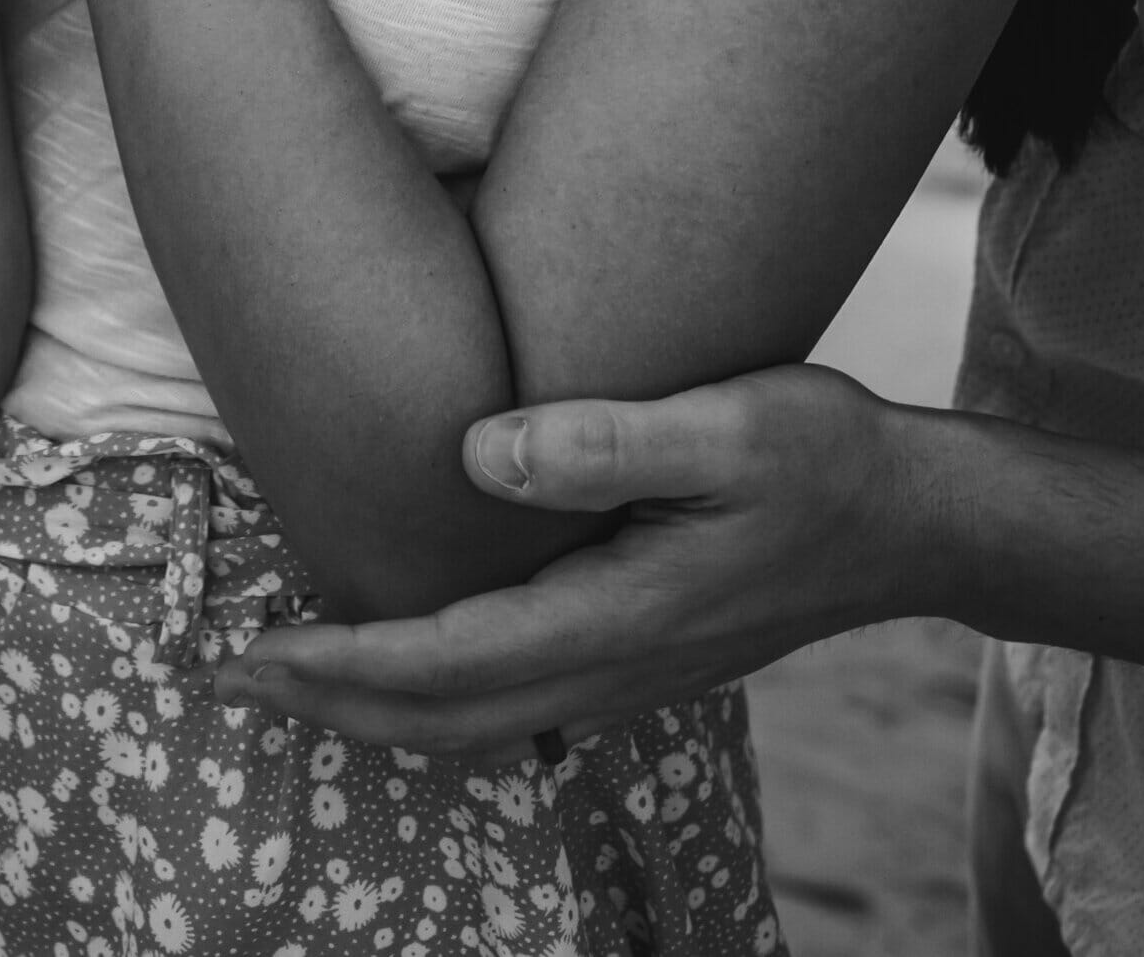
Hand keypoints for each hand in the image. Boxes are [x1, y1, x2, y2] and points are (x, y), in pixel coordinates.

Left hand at [218, 367, 924, 744]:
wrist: (917, 523)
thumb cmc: (824, 456)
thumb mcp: (727, 422)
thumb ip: (605, 439)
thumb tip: (475, 455)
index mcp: (616, 615)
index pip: (444, 660)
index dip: (337, 663)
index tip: (247, 654)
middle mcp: (612, 665)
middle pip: (442, 717)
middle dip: (328, 703)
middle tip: (226, 677)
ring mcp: (629, 673)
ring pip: (477, 721)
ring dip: (377, 707)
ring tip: (293, 677)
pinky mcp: (642, 655)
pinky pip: (515, 701)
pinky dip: (440, 696)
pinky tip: (411, 661)